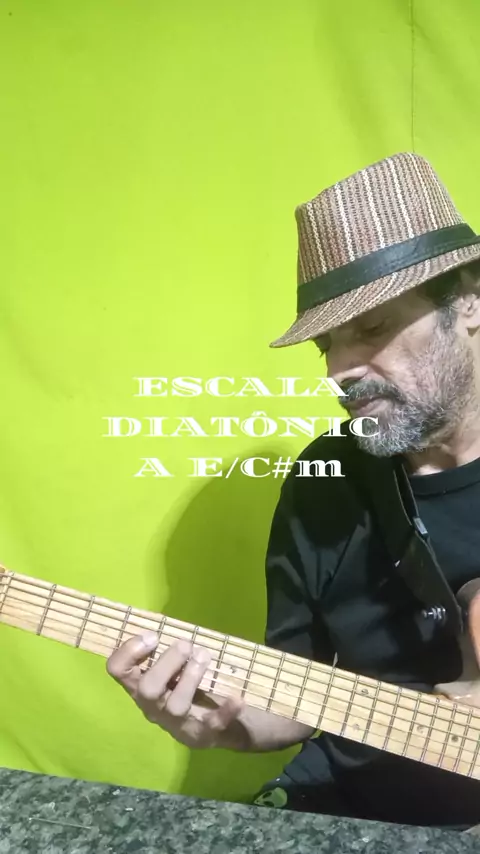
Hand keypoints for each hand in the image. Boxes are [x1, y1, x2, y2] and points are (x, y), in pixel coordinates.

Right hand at [106, 632, 246, 749]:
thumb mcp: (172, 669)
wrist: (218, 727)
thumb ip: (165, 650)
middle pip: (147, 690)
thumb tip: (165, 622)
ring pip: (175, 705)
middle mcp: (153, 707)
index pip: (118, 671)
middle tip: (186, 644)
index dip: (128, 651)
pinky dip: (224, 711)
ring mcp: (177, 724)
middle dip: (167, 662)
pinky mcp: (203, 734)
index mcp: (141, 686)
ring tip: (204, 656)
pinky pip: (212, 724)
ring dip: (191, 677)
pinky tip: (236, 699)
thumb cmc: (188, 687)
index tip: (153, 636)